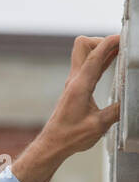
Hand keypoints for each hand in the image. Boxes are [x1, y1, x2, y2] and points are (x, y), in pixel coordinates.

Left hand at [11, 33, 121, 181]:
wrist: (52, 144)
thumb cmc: (70, 137)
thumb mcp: (99, 126)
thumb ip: (117, 111)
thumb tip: (130, 102)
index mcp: (79, 86)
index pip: (95, 55)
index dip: (110, 42)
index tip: (124, 37)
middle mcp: (75, 80)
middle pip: (83, 45)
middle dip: (102, 41)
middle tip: (120, 47)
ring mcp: (74, 82)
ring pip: (84, 53)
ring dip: (102, 49)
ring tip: (121, 49)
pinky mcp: (75, 88)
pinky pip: (88, 66)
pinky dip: (100, 60)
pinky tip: (112, 60)